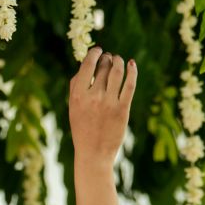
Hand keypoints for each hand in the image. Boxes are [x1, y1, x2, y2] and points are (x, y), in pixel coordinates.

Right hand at [69, 46, 137, 170]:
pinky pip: (129, 84)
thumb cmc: (82, 129)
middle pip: (103, 67)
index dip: (94, 53)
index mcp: (78, 95)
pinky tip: (132, 65)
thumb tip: (84, 65)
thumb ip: (76, 86)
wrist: (93, 153)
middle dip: (107, 58)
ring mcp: (109, 102)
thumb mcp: (73, 107)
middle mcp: (93, 96)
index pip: (87, 65)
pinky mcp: (122, 109)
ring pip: (116, 72)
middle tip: (109, 57)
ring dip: (118, 61)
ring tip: (118, 60)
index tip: (99, 50)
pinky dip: (132, 71)